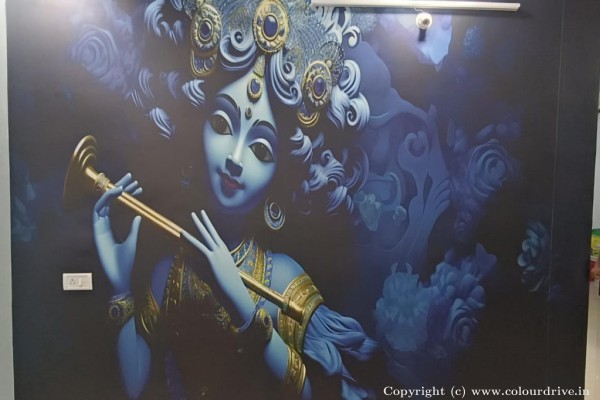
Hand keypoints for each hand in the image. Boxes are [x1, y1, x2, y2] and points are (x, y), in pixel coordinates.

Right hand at [93, 173, 142, 294]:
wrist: (119, 276)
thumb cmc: (125, 262)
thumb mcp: (132, 241)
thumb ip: (133, 228)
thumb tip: (138, 216)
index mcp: (110, 226)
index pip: (116, 205)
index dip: (125, 195)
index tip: (137, 187)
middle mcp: (102, 224)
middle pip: (109, 201)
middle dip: (119, 187)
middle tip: (132, 177)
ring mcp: (98, 226)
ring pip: (102, 202)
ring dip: (113, 191)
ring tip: (125, 183)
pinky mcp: (97, 229)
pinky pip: (99, 209)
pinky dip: (107, 199)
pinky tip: (118, 192)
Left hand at [182, 210, 254, 321]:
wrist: (235, 292)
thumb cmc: (228, 287)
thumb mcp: (219, 275)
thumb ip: (208, 267)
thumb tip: (199, 265)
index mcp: (225, 253)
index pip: (216, 237)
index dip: (210, 227)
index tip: (206, 219)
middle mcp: (221, 251)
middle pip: (211, 232)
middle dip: (204, 222)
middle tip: (198, 212)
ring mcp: (217, 254)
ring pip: (205, 236)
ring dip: (197, 225)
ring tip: (192, 215)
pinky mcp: (211, 259)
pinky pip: (198, 246)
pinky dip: (190, 239)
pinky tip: (183, 233)